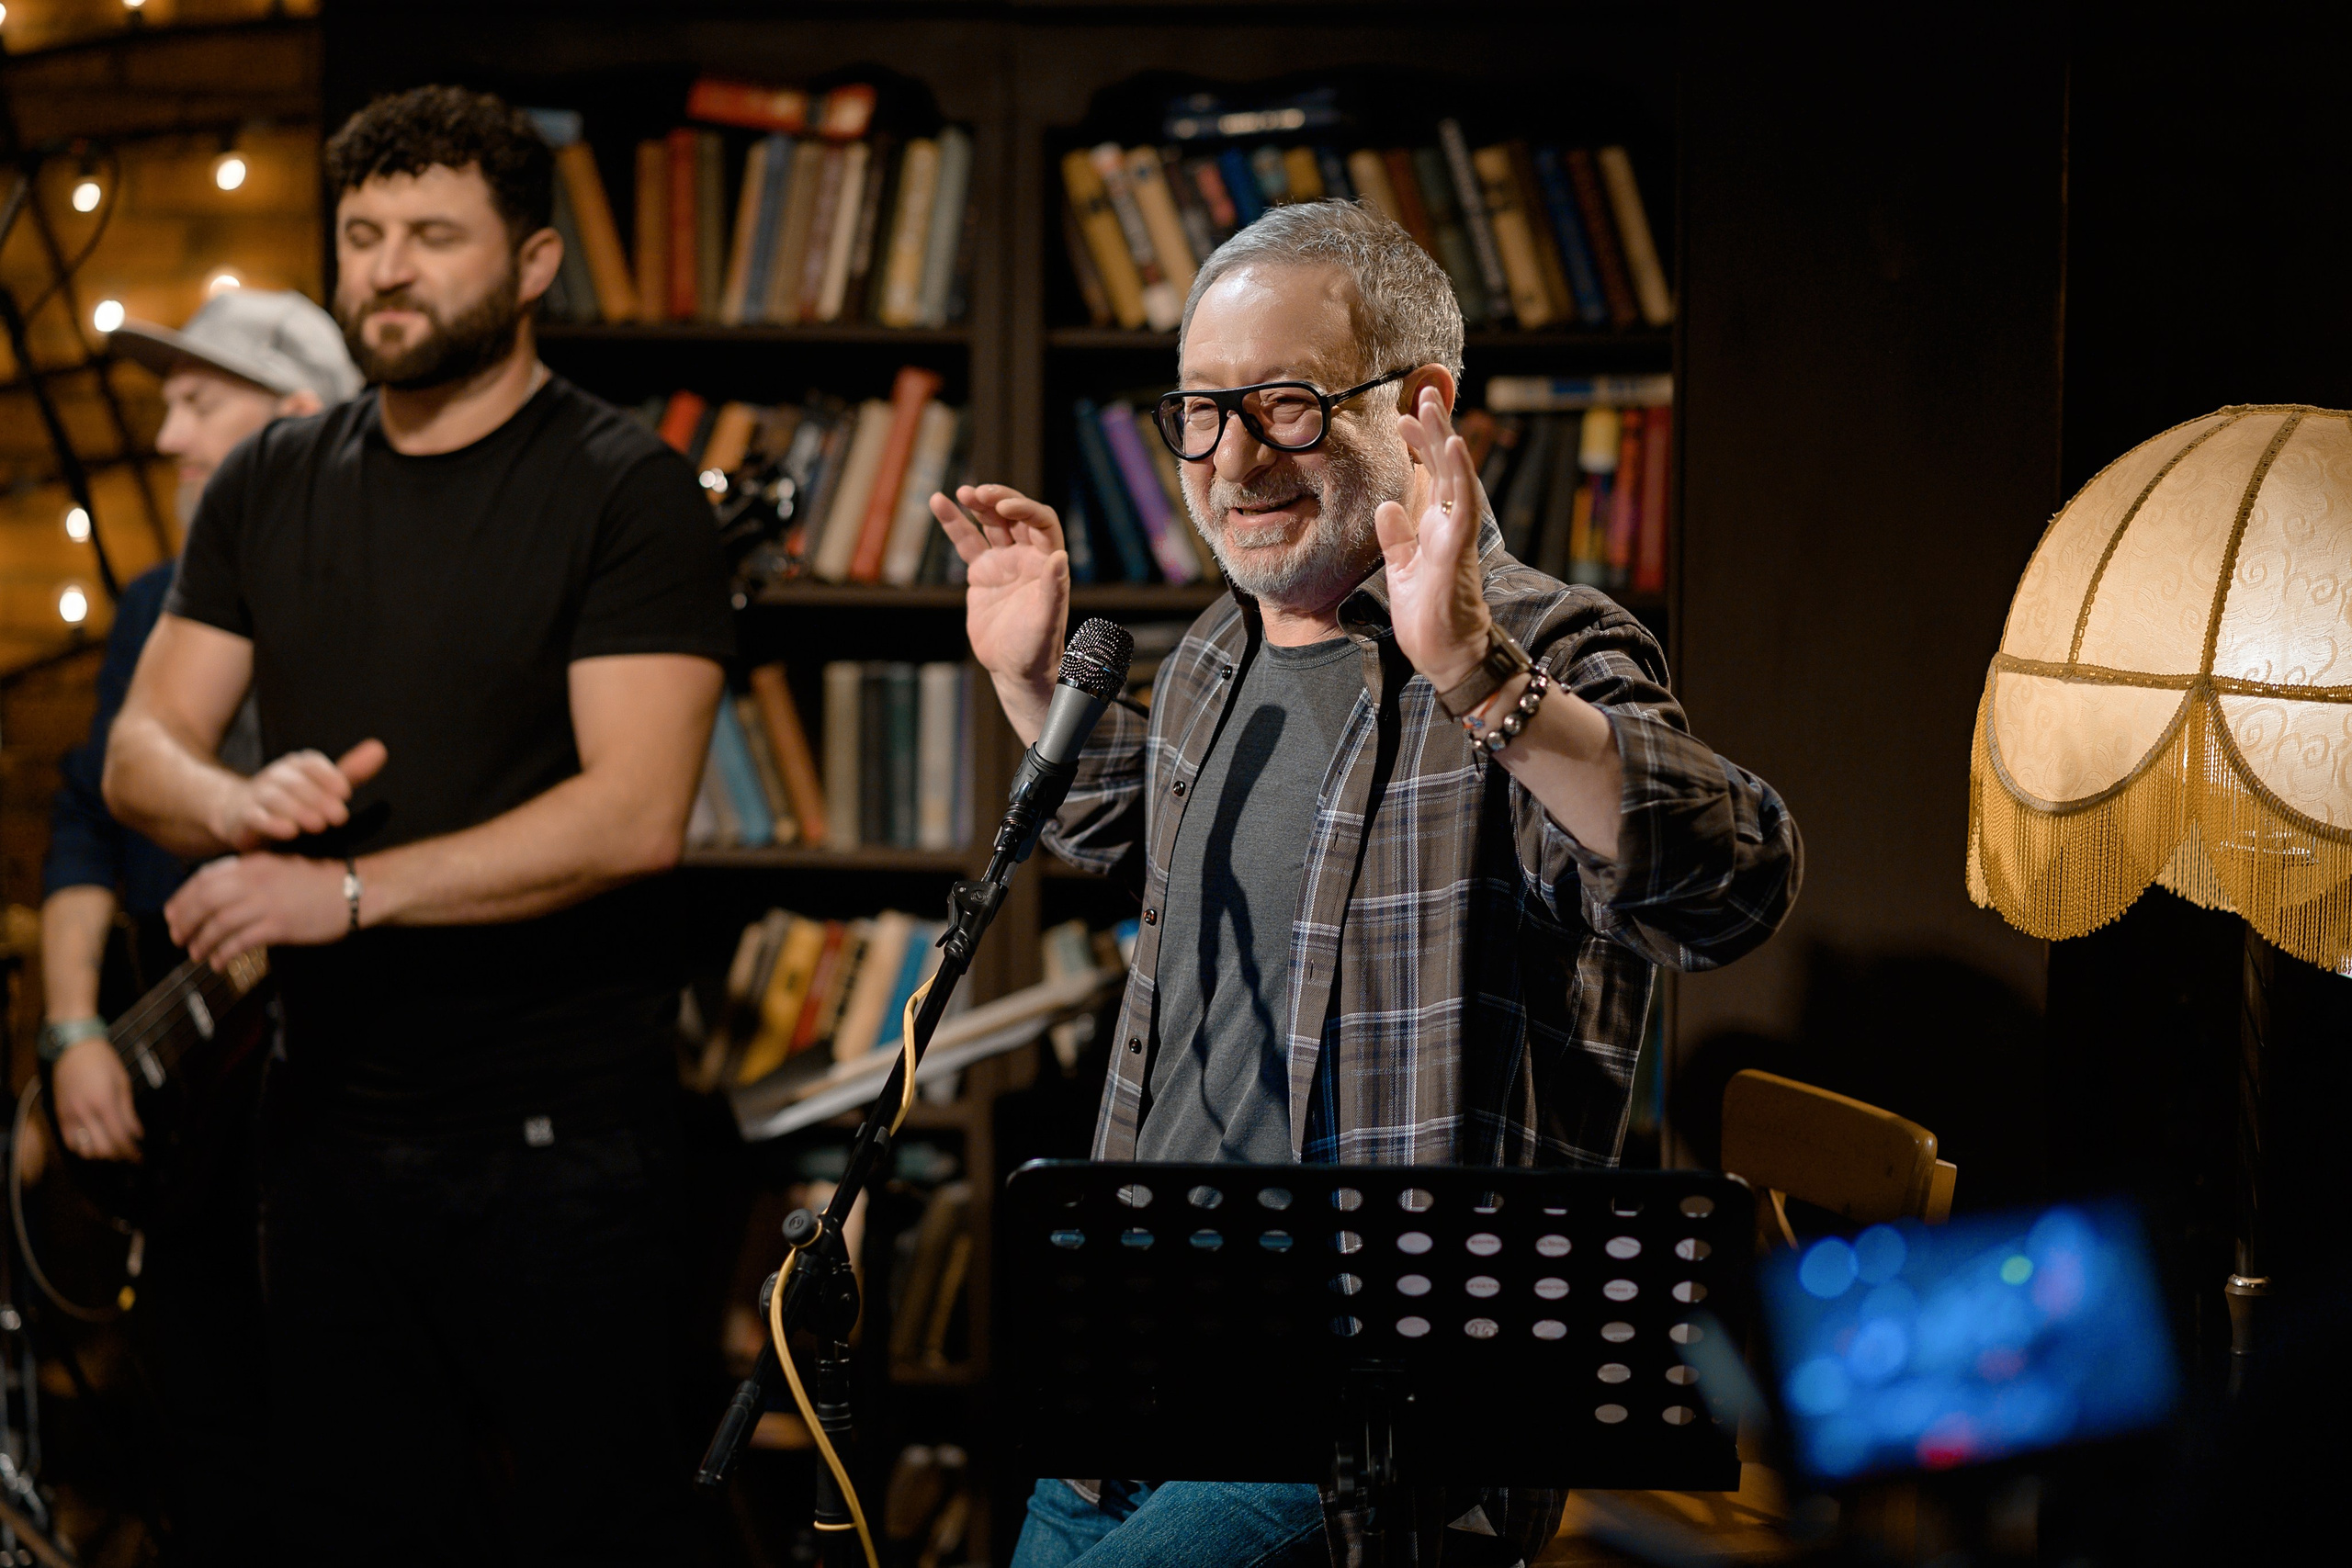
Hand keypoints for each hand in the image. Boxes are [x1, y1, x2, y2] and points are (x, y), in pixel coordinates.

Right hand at [52, 1038, 141, 1162]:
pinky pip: (69, 1142)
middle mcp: (85, 1113)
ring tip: (112, 1149)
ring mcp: (70, 1116)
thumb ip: (129, 1112)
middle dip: (118, 1156)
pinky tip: (94, 1143)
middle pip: (102, 1149)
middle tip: (129, 1155)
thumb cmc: (103, 1062)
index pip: (120, 1138)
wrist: (74, 1048)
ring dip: (100, 1154)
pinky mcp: (59, 1116)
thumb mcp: (123, 1083)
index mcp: (104, 1104)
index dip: (131, 1152)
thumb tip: (137, 1134)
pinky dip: (83, 1148)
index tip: (139, 1158)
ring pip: (84, 1150)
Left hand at [165, 852, 350, 969]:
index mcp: (252, 863)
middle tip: (177, 938)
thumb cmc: (318, 882)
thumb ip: (249, 876)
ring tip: (195, 954)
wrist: (354, 890)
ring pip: (218, 924)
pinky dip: (224, 953)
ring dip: (201, 942)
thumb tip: (218, 895)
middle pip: (204, 901)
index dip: (182, 899)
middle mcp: (254, 881)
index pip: (203, 879)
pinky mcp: (279, 925)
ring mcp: (266, 903)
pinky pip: (240, 941)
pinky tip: (219, 963)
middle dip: (184, 922)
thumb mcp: (278, 868)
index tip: (171, 915)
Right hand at [212, 739, 387, 852]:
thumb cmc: (295, 800)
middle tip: (339, 816)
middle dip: (318, 799)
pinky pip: (255, 816)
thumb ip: (351, 771)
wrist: (242, 813)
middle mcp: (278, 775)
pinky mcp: (244, 816)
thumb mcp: (324, 785)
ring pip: (275, 798)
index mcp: (299, 765)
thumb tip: (380, 749)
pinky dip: (270, 823)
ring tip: (318, 824)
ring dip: (297, 810)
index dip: (328, 777)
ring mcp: (258, 794)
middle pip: (297, 783)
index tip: (345, 792)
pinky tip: (288, 831)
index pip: (312, 764)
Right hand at [929, 484, 1068, 742]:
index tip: (1002, 508)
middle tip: (977, 493)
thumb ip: (1053, 589)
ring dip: (976, 505)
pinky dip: (953, 522)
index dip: (1024, 509)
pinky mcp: (982, 572)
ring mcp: (1003, 561)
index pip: (1041, 522)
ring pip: (990, 524)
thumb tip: (1060, 558)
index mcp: (1047, 561)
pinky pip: (966, 541)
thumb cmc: (1036, 648)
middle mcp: (1027, 556)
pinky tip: (939, 502)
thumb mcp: (1046, 621)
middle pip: (1014, 515)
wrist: (1014, 669)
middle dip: (998, 500)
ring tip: (961, 492)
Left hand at [1374, 388, 1497, 691]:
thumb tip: (1387, 506)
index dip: (1420, 445)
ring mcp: (1456, 532)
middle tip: (1421, 393)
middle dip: (1433, 428)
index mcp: (1436, 527)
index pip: (1430, 475)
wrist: (1445, 656)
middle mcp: (1450, 523)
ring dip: (1444, 438)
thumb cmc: (1428, 618)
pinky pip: (1462, 503)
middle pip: (1444, 465)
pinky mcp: (1458, 547)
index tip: (1403, 418)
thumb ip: (1397, 538)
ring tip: (1432, 404)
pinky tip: (1452, 444)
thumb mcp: (1401, 570)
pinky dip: (1459, 472)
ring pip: (1454, 474)